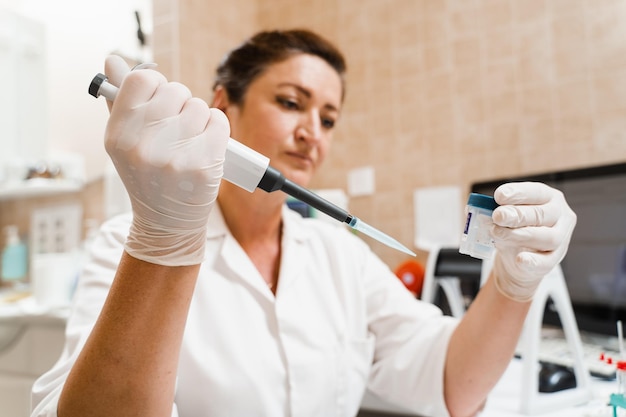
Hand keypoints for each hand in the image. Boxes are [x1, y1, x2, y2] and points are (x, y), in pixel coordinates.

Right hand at [103, 55, 229, 265]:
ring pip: (199, 106)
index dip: (156, 86)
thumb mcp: (125, 141)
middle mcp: (143, 145)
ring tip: (190, 143)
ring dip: (199, 119)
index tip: (160, 102)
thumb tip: (112, 59)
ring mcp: (174, 156)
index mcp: (118, 135)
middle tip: (176, 131)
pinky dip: (217, 129)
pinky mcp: (204, 165)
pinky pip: (219, 121)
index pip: (142, 79)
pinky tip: (206, 147)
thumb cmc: (147, 176)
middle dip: (180, 105)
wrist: (167, 223)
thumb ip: (120, 100)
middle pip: (175, 90)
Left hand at [490, 182, 576, 301]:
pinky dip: (533, 261)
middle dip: (517, 215)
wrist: (518, 257)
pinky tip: (520, 259)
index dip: (518, 193)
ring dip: (520, 235)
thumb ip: (496, 211)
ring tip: (497, 233)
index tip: (498, 196)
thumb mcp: (505, 216)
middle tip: (497, 216)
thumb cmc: (514, 228)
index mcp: (549, 198)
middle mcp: (560, 216)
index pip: (537, 192)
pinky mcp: (554, 260)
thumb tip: (479, 209)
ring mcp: (561, 239)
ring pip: (548, 238)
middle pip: (542, 215)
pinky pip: (547, 262)